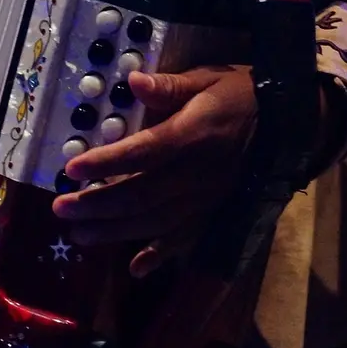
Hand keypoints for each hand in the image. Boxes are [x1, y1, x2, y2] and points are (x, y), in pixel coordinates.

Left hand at [51, 66, 257, 278]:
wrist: (286, 122)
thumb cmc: (237, 95)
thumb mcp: (206, 79)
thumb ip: (168, 86)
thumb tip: (132, 81)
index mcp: (191, 136)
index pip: (142, 153)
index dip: (104, 163)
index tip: (70, 170)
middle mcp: (196, 174)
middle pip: (140, 195)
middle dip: (96, 204)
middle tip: (60, 208)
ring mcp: (204, 198)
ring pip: (154, 222)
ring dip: (114, 231)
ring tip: (79, 234)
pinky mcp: (213, 211)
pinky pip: (185, 238)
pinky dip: (160, 256)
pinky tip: (136, 268)